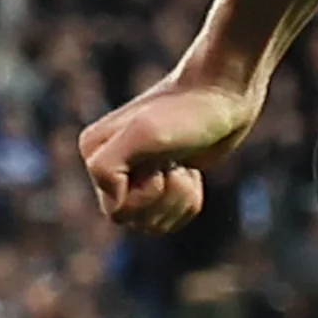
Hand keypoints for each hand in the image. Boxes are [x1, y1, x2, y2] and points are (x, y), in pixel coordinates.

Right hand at [76, 66, 267, 235]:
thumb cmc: (187, 112)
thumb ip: (108, 166)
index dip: (145, 196)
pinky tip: (191, 172)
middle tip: (176, 165)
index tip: (160, 162)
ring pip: (151, 223)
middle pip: (133, 221)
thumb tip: (112, 202)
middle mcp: (108, 165)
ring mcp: (136, 174)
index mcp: (94, 153)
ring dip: (179, 201)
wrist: (223, 93)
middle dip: (166, 200)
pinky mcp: (163, 181)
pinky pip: (169, 218)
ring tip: (185, 168)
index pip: (116, 211)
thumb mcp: (144, 135)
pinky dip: (188, 203)